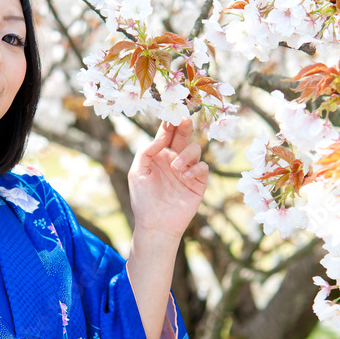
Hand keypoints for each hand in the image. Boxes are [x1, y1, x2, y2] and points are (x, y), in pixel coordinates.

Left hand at [128, 118, 208, 239]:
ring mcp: (187, 170)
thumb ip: (147, 152)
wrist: (155, 224)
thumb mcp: (137, 172)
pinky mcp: (198, 182)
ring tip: (175, 167)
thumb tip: (161, 137)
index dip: (169, 124)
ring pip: (194, 149)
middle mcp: (174, 159)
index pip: (166, 134)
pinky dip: (194, 168)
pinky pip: (202, 167)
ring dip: (186, 154)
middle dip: (184, 126)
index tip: (170, 115)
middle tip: (184, 119)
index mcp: (159, 155)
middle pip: (183, 136)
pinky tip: (183, 176)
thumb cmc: (143, 199)